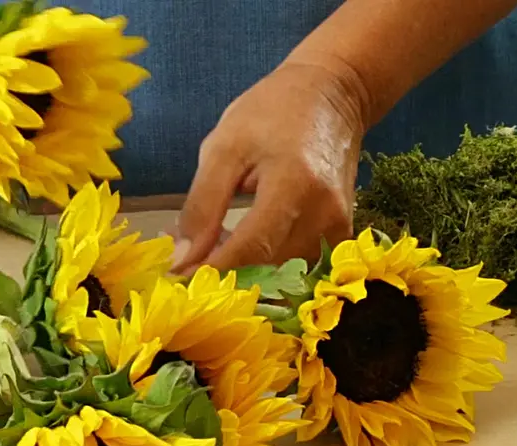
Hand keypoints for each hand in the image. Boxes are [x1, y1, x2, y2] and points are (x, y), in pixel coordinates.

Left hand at [171, 57, 367, 272]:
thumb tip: (181, 259)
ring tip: (209, 248)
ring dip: (242, 273)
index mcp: (294, 186)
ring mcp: (338, 230)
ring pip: (282, 276)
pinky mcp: (341, 236)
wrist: (333, 94)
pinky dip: (265, 265)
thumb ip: (202, 206)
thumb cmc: (273, 112)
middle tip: (184, 263)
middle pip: (267, 271)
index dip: (211, 272)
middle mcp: (325, 216)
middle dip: (222, 275)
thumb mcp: (224, 148)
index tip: (176, 280)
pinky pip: (297, 267)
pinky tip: (240, 245)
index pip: (250, 251)